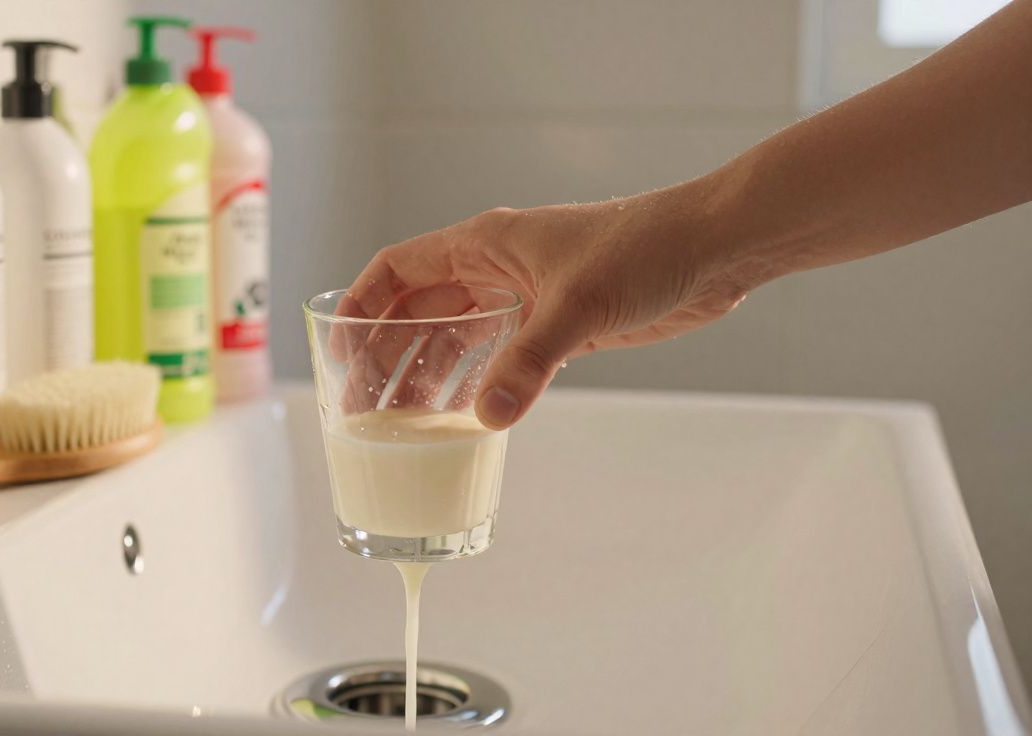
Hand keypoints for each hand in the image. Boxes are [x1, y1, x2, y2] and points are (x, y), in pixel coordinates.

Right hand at [341, 181, 756, 428]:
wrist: (712, 249)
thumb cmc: (645, 249)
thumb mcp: (579, 305)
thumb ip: (529, 362)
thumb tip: (487, 418)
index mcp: (483, 244)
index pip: (397, 270)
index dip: (362, 308)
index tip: (340, 353)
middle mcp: (494, 270)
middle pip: (418, 313)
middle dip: (387, 358)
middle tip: (364, 411)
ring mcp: (523, 298)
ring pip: (455, 340)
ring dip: (426, 378)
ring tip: (400, 426)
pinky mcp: (555, 326)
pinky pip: (496, 359)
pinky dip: (474, 387)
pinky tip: (460, 420)